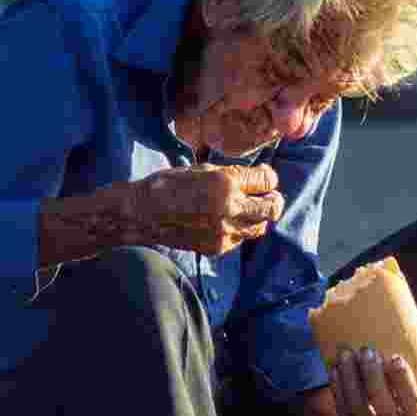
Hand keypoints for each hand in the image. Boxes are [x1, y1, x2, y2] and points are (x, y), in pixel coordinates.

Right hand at [38, 164, 283, 265]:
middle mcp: (230, 208)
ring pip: (260, 226)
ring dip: (259, 217)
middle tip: (269, 196)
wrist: (143, 213)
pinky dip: (239, 230)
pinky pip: (240, 239)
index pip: (268, 180)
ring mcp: (225, 231)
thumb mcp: (202, 169)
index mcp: (227, 182)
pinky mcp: (217, 247)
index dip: (268, 177)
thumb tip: (257, 178)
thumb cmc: (169, 184)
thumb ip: (232, 174)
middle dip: (273, 199)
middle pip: (273, 206)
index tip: (264, 177)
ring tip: (249, 209)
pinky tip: (227, 222)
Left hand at [329, 341, 416, 415]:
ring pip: (358, 408)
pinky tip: (337, 369)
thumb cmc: (404, 410)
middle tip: (367, 351)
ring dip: (350, 379)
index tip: (395, 357)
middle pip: (383, 406)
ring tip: (347, 354)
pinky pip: (342, 412)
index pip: (413, 402)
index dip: (403, 380)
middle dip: (373, 376)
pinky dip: (339, 389)